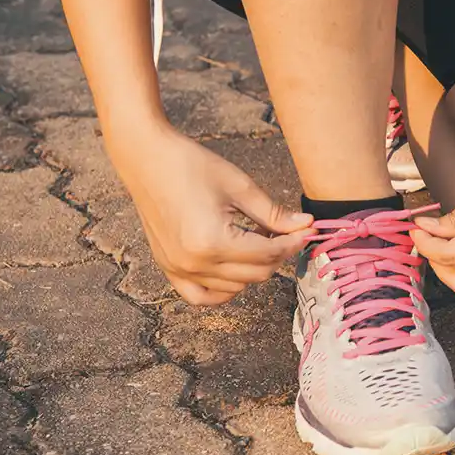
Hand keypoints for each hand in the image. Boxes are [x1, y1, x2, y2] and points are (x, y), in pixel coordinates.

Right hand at [109, 124, 313, 304]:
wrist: (147, 159)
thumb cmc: (191, 166)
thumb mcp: (240, 187)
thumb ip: (275, 214)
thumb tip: (306, 226)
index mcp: (213, 242)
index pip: (268, 254)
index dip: (293, 243)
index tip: (308, 231)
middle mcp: (194, 263)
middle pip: (256, 274)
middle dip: (278, 254)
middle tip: (286, 232)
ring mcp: (178, 269)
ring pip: (235, 286)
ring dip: (254, 268)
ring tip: (256, 239)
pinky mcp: (168, 268)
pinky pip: (202, 296)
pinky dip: (224, 288)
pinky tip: (236, 267)